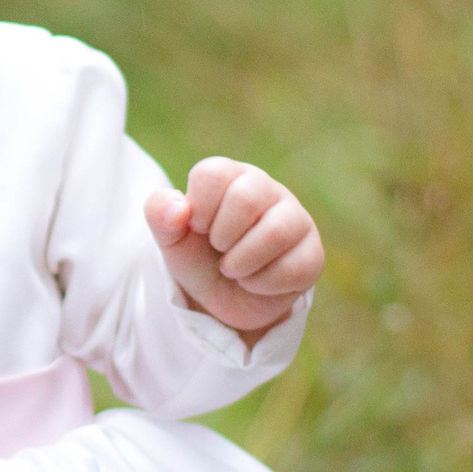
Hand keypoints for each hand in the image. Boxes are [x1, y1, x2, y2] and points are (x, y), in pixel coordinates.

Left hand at [143, 158, 323, 345]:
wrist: (223, 298)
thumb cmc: (198, 255)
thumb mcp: (170, 237)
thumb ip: (160, 214)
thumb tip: (179, 209)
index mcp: (231, 176)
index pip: (213, 173)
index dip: (198, 208)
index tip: (197, 227)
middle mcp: (267, 189)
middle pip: (246, 197)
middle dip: (221, 235)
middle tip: (218, 248)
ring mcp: (296, 220)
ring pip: (276, 231)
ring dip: (241, 261)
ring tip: (232, 268)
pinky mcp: (312, 255)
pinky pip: (294, 267)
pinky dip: (261, 284)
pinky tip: (254, 282)